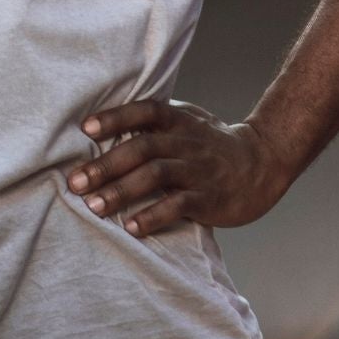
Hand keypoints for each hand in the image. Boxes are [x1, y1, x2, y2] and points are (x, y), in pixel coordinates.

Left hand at [66, 98, 293, 237]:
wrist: (263, 162)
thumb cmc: (211, 144)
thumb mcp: (186, 122)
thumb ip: (153, 123)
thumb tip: (101, 126)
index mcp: (178, 120)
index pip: (144, 111)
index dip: (115, 117)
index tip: (85, 128)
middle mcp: (186, 141)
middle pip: (142, 148)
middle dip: (105, 165)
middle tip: (75, 182)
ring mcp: (198, 169)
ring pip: (156, 175)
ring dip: (122, 191)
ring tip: (94, 206)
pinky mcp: (210, 198)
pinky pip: (179, 205)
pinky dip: (153, 216)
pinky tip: (132, 227)